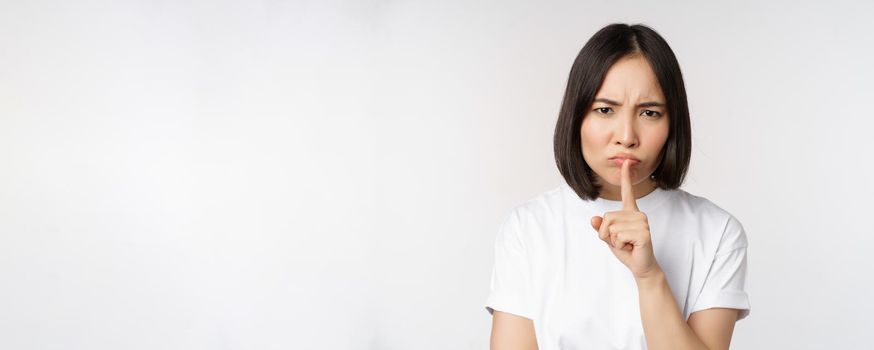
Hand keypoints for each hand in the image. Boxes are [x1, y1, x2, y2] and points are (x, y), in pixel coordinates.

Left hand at [590, 159, 661, 279]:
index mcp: (630, 212)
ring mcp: (642, 222)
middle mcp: (638, 214)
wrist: (641, 266)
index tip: (626, 162)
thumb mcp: (609, 238)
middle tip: (622, 241)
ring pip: (611, 228)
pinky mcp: (643, 233)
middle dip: (607, 234)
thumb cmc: (626, 250)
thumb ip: (601, 227)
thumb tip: (593, 218)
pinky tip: (631, 247)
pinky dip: (619, 245)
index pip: (628, 192)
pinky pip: (618, 236)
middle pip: (607, 217)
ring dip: (614, 241)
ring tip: (627, 244)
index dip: (626, 178)